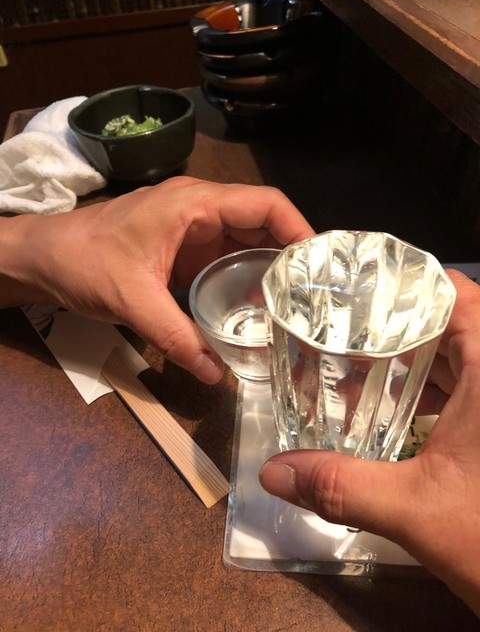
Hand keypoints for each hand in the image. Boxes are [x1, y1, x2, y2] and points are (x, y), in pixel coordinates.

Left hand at [0, 177, 313, 382]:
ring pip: (246, 239)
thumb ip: (177, 336)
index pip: (263, 204)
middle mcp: (199, 209)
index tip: (322, 265)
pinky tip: (258, 305)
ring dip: (270, 266)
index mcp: (193, 204)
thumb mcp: (133, 301)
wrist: (44, 258)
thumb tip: (215, 373)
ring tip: (297, 302)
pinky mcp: (183, 247)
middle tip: (317, 292)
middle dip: (291, 253)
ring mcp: (191, 228)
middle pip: (261, 222)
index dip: (298, 228)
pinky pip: (226, 256)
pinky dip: (246, 276)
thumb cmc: (83, 262)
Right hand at [259, 270, 479, 615]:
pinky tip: (398, 411)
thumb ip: (341, 487)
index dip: (407, 285)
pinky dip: (435, 392)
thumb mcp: (416, 511)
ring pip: (461, 359)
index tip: (358, 291)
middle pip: (451, 325)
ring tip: (360, 364)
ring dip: (415, 361)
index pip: (454, 295)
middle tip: (344, 328)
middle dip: (397, 326)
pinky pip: (469, 390)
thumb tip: (273, 472)